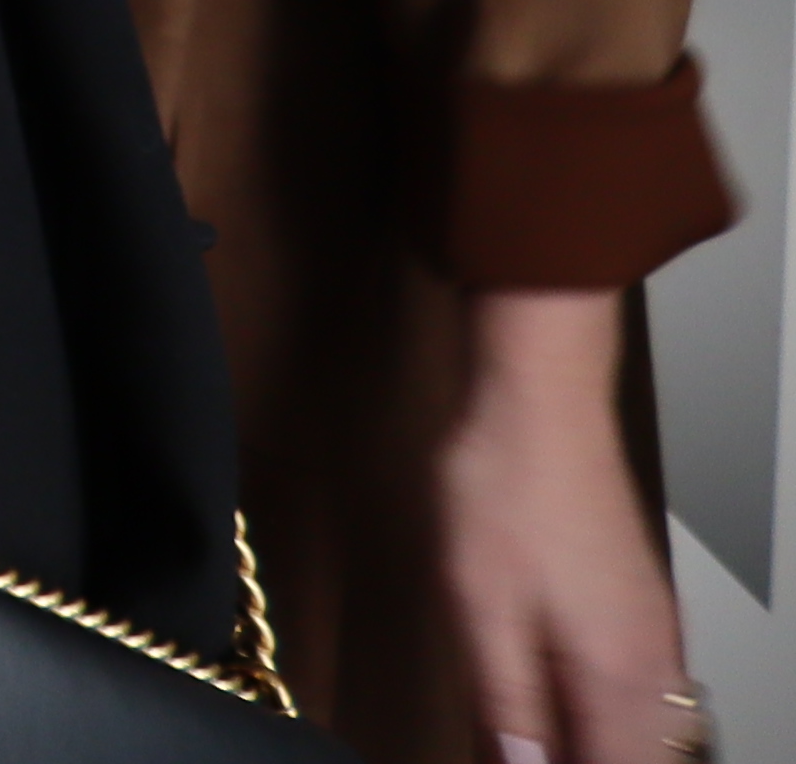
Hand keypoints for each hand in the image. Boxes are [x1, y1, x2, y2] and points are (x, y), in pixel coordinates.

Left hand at [440, 288, 694, 759]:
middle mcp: (652, 661)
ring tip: (535, 743)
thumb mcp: (478, 605)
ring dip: (601, 744)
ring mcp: (655, 634)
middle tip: (521, 756)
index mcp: (614, 673)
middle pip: (639, 757)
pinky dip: (612, 718)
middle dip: (586, 760)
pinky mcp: (644, 610)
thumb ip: (504, 698)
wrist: (542, 406)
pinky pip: (646, 694)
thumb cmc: (505, 490)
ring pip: (649, 732)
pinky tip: (567, 710)